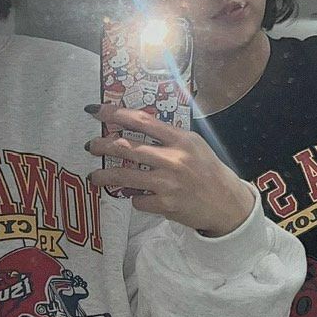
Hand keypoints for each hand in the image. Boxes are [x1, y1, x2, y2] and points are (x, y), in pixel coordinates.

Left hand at [86, 105, 255, 236]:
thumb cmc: (208, 172)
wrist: (227, 204)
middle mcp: (174, 159)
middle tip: (90, 146)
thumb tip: (134, 129)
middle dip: (103, 145)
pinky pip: (138, 199)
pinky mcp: (166, 205)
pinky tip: (139, 197)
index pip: (141, 121)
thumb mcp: (194, 146)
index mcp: (181, 139)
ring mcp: (169, 183)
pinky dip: (135, 198)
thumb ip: (168, 138)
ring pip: (125, 177)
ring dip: (105, 176)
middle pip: (127, 148)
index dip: (115, 114)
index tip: (96, 111)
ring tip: (94, 177)